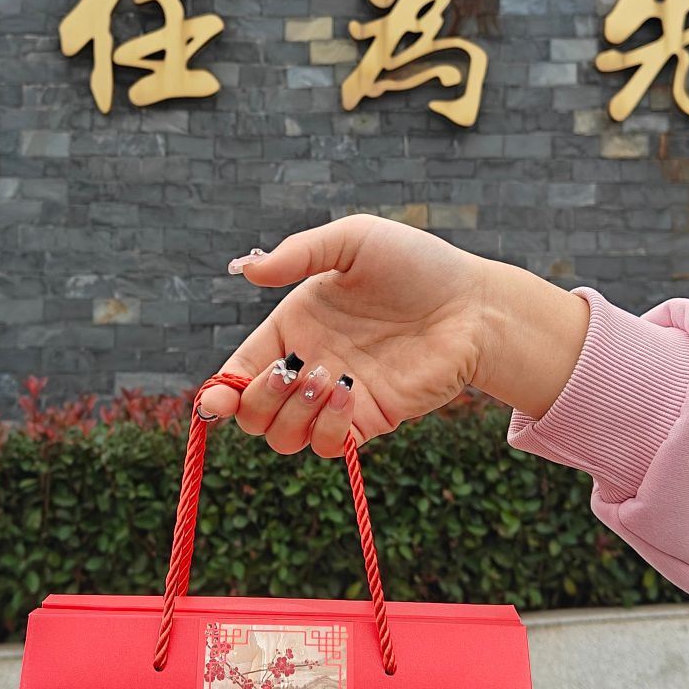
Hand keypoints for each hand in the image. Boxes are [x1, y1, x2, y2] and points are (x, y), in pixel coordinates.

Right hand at [197, 215, 590, 457]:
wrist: (473, 302)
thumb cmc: (416, 264)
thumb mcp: (354, 240)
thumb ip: (299, 254)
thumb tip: (246, 270)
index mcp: (292, 327)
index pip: (238, 371)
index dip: (218, 393)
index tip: (215, 401)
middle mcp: (308, 366)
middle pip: (253, 414)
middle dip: (259, 400)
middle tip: (295, 371)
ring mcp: (337, 399)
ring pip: (284, 438)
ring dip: (293, 414)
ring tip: (328, 377)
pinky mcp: (370, 420)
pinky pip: (330, 447)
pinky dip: (328, 428)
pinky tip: (349, 391)